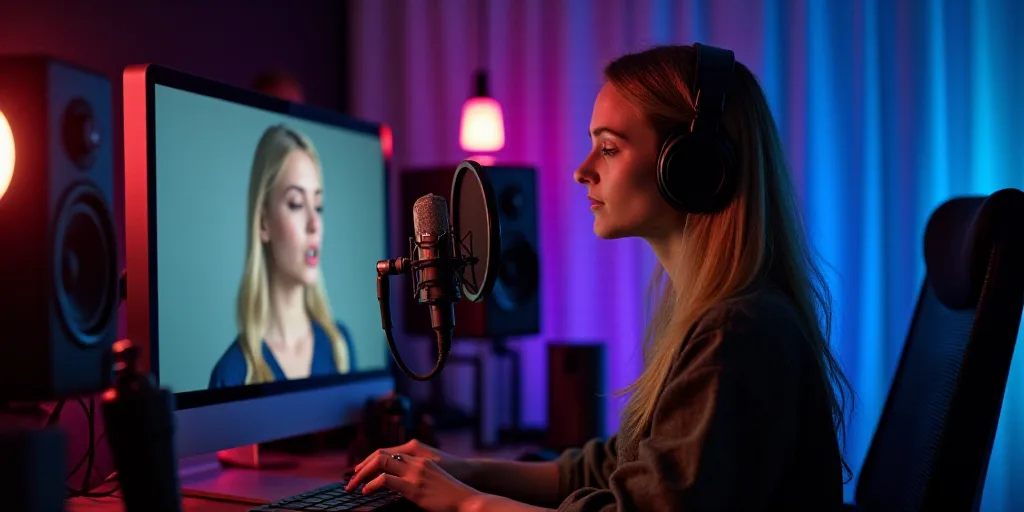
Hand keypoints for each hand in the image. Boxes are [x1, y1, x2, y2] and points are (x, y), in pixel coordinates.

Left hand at [351, 439, 473, 482]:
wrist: (466, 498)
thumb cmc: (450, 492)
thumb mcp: (432, 476)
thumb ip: (416, 474)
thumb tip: (397, 482)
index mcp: (418, 456)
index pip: (388, 452)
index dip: (370, 460)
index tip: (360, 470)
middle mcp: (415, 460)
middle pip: (380, 455)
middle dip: (362, 466)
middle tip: (352, 478)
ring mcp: (414, 472)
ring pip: (380, 463)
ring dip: (362, 475)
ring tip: (353, 486)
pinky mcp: (413, 487)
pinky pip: (385, 481)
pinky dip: (372, 485)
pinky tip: (366, 491)